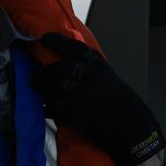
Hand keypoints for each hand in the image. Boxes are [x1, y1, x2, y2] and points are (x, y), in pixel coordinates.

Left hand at [33, 32, 165, 165]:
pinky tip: (44, 108)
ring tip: (38, 91)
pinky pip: (54, 107)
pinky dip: (46, 107)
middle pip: (59, 68)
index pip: (74, 48)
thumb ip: (90, 71)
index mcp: (98, 66)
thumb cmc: (122, 103)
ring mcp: (81, 94)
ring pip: (54, 87)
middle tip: (35, 76)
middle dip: (44, 72)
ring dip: (43, 90)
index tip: (43, 39)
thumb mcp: (109, 78)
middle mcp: (88, 76)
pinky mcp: (75, 112)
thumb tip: (68, 67)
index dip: (57, 42)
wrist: (131, 127)